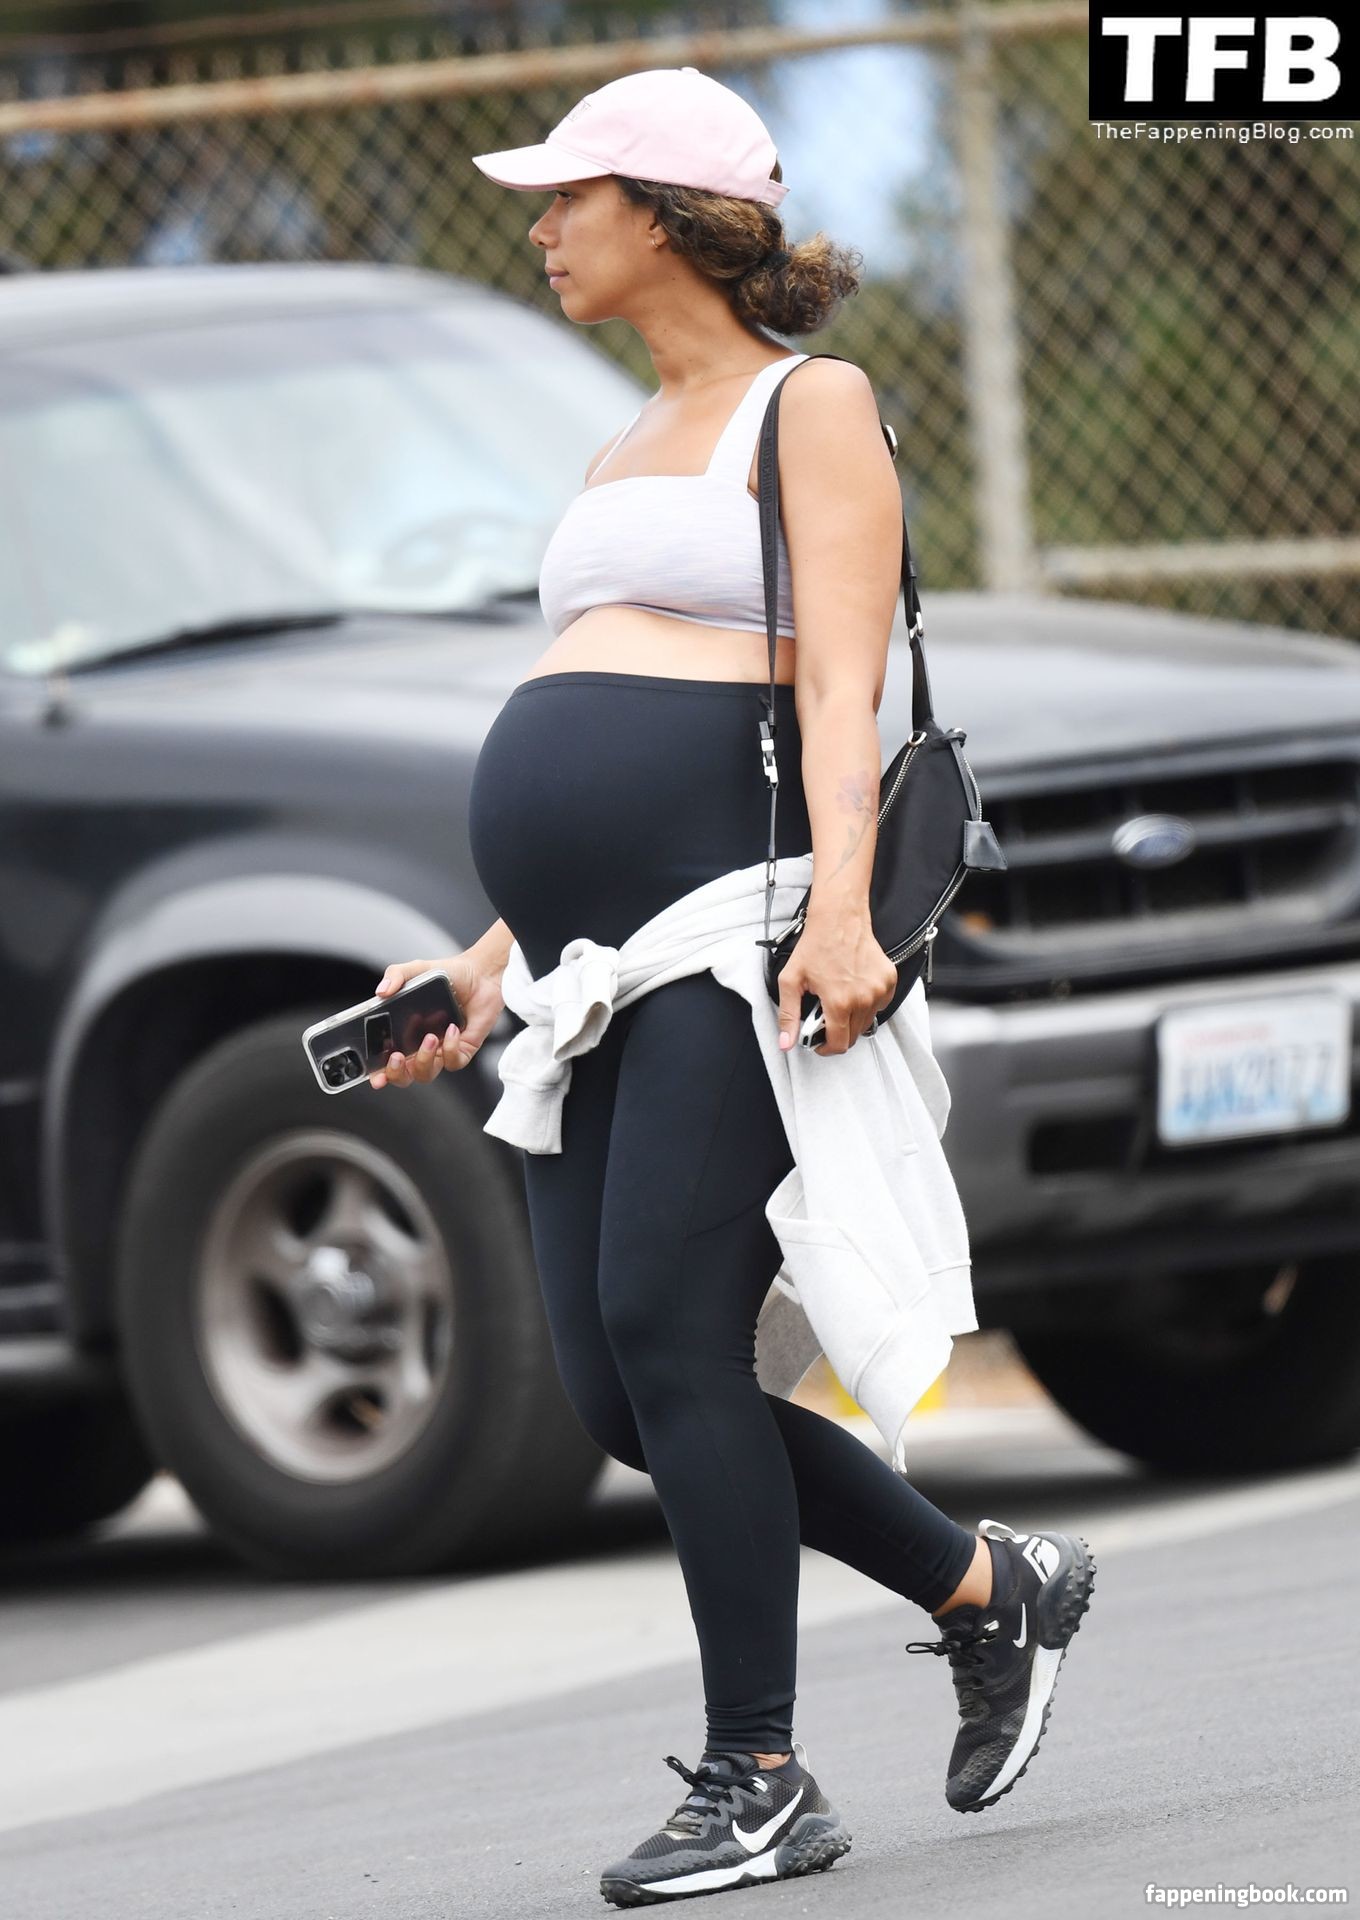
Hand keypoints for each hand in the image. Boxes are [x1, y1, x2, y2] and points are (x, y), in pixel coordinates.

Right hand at [368, 952, 504, 1088]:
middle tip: (397, 1056)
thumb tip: (381, 991)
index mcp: (403, 1033)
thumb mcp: (416, 970)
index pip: (384, 1060)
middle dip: (397, 1073)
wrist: (480, 973)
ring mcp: (441, 1050)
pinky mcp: (463, 1050)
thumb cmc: (448, 975)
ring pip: (426, 1073)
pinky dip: (451, 1048)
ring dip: (424, 1059)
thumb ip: (395, 975)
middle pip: (403, 1075)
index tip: (374, 1076)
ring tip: (429, 1038)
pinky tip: (452, 1029)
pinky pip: (454, 1062)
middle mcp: (420, 1046)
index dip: (378, 1073)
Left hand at [774, 913, 896, 1056]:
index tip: (819, 1042)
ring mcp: (879, 990)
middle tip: (824, 1014)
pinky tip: (853, 988)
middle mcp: (863, 998)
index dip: (826, 1048)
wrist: (839, 918)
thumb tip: (786, 1043)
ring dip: (852, 1018)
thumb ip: (788, 1015)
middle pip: (853, 1036)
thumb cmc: (815, 945)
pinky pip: (879, 1006)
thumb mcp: (791, 980)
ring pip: (867, 1022)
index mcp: (839, 1002)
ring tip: (838, 997)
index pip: (839, 1044)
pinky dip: (867, 1004)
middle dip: (837, 1032)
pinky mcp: (889, 981)